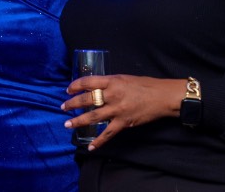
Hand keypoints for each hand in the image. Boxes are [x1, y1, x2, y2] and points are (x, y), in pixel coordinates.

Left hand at [61, 74, 185, 150]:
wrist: (162, 97)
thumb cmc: (145, 85)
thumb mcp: (124, 78)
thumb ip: (110, 83)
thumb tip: (96, 87)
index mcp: (112, 81)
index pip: (88, 82)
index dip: (76, 85)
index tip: (68, 89)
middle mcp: (112, 95)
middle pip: (87, 99)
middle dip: (73, 103)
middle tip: (63, 107)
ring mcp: (117, 110)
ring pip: (93, 116)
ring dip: (78, 121)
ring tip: (68, 124)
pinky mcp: (124, 122)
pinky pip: (108, 133)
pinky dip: (99, 141)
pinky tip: (90, 146)